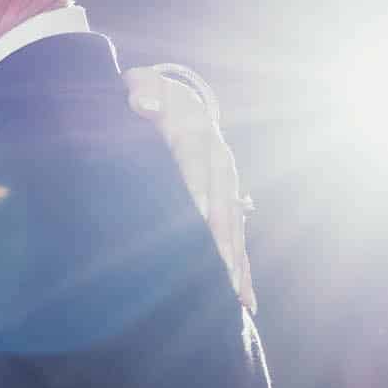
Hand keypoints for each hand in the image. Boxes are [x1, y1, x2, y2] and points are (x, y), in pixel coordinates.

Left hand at [124, 62, 257, 312]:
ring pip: (235, 230)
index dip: (200, 197)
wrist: (182, 101)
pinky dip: (240, 268)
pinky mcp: (227, 202)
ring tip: (242, 300)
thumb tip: (143, 103)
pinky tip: (245, 300)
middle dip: (224, 244)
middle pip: (224, 209)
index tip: (201, 224)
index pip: (197, 171)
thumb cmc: (153, 96)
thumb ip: (142, 91)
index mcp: (197, 140)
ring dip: (238, 265)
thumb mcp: (143, 86)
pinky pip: (236, 238)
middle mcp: (220, 166)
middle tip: (225, 278)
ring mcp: (227, 186)